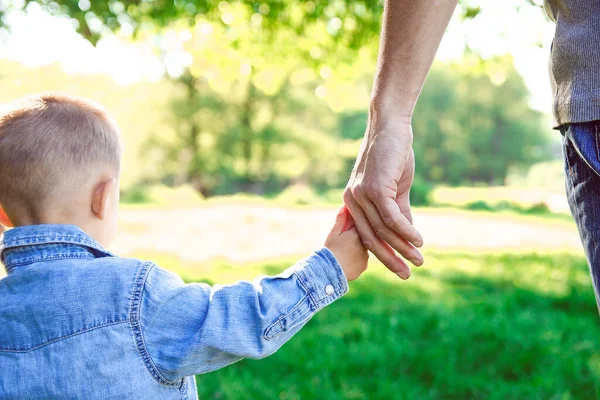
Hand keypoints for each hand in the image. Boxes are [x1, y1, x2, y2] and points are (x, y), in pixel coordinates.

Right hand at [324, 206, 368, 280]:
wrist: (328, 271)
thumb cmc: (329, 250)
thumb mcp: (333, 233)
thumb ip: (340, 220)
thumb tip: (345, 206)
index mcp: (358, 233)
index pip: (361, 223)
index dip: (353, 224)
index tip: (348, 225)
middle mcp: (365, 244)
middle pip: (363, 236)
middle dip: (355, 236)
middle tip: (344, 239)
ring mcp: (366, 256)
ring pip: (363, 248)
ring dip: (357, 247)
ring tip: (344, 250)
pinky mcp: (364, 266)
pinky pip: (362, 259)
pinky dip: (356, 258)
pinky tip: (347, 259)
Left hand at [343, 117, 422, 279]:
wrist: (391, 128)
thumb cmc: (393, 156)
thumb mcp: (395, 188)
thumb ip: (398, 211)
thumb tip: (408, 236)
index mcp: (353, 201)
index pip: (366, 234)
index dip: (382, 253)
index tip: (398, 268)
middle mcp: (352, 200)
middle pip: (371, 238)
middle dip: (390, 258)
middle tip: (407, 274)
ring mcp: (362, 194)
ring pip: (383, 230)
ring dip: (403, 247)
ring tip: (419, 259)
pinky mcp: (375, 188)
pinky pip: (391, 217)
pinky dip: (406, 231)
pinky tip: (418, 241)